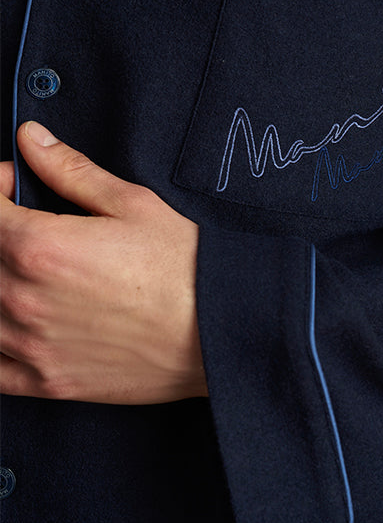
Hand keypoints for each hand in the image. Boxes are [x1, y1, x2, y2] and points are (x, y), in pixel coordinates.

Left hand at [0, 122, 206, 403]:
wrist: (220, 333)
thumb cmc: (184, 266)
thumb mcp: (132, 204)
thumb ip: (70, 170)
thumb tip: (31, 138)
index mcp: (39, 247)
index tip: (17, 184)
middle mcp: (21, 298)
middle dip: (1, 230)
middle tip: (30, 222)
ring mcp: (29, 347)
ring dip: (0, 278)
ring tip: (33, 268)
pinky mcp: (45, 383)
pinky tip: (18, 320)